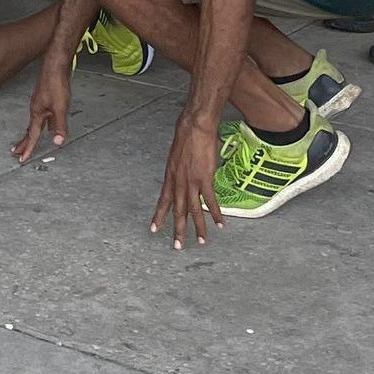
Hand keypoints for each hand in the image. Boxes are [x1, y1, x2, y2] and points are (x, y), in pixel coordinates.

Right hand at [12, 62, 72, 162]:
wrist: (56, 64)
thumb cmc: (56, 83)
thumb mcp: (61, 107)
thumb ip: (59, 125)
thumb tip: (57, 142)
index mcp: (38, 112)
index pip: (32, 135)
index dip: (29, 148)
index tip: (22, 158)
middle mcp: (36, 109)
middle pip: (28, 130)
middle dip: (23, 143)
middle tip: (16, 152)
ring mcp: (40, 103)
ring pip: (34, 123)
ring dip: (30, 134)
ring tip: (28, 142)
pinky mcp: (45, 99)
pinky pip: (41, 117)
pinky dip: (41, 125)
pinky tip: (47, 124)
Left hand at [151, 115, 223, 248]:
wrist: (194, 127)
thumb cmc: (186, 137)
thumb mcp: (176, 157)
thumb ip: (178, 170)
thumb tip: (182, 177)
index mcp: (170, 176)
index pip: (163, 201)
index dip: (159, 216)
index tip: (154, 229)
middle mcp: (178, 181)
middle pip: (178, 210)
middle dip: (177, 230)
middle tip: (177, 246)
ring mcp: (191, 181)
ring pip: (193, 209)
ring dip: (198, 227)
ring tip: (201, 241)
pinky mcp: (204, 178)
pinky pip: (210, 200)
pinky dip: (215, 213)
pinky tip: (219, 224)